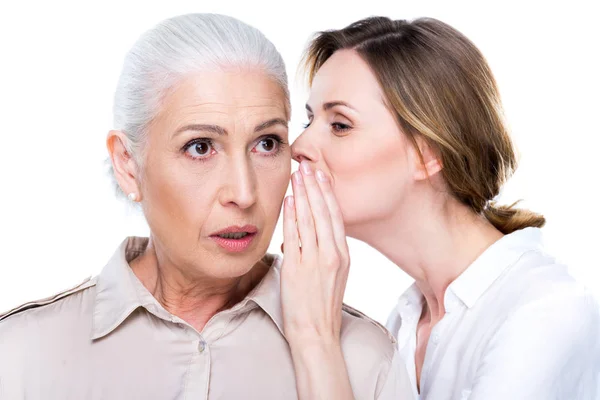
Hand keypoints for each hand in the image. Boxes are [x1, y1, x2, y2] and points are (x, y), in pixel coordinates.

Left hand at [280, 160, 349, 344]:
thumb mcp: (332, 277)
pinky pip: (295, 236)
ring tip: (298, 176)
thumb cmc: (321, 308)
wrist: (317, 334)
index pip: (335, 217)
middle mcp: (332, 255)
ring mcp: (315, 261)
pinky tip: (290, 201)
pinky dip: (293, 216)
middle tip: (308, 166)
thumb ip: (321, 254)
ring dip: (304, 195)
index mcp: (343, 256)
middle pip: (324, 213)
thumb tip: (301, 237)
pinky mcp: (298, 269)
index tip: (321, 176)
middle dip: (315, 187)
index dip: (328, 194)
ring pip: (310, 220)